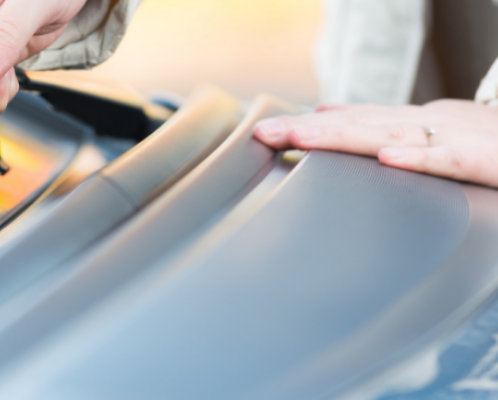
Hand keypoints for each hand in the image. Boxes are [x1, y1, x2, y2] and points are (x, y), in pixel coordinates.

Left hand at [253, 100, 497, 187]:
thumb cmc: (489, 139)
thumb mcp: (430, 127)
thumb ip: (380, 123)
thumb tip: (326, 112)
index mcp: (412, 121)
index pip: (350, 121)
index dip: (307, 125)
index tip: (263, 131)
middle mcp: (426, 124)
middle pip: (357, 127)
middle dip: (307, 130)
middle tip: (264, 134)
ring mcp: (453, 140)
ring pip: (390, 138)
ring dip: (343, 137)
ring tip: (302, 138)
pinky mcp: (482, 162)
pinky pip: (447, 162)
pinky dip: (418, 160)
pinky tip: (386, 161)